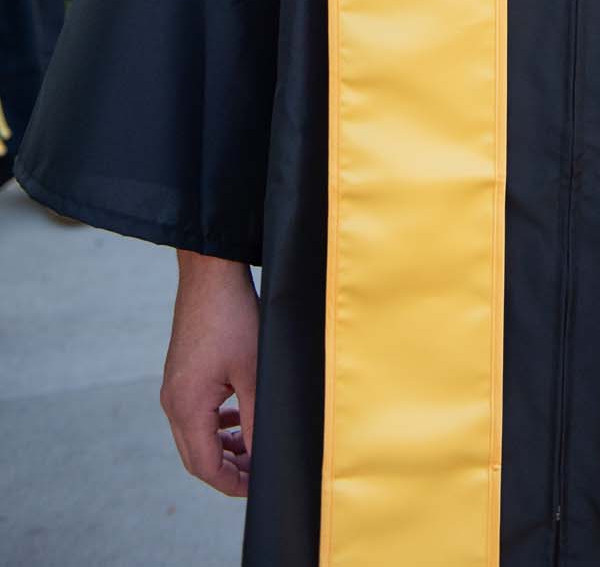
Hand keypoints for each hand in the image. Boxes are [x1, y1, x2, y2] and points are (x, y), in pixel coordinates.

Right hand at [161, 253, 259, 497]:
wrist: (210, 272)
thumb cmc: (233, 316)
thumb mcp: (254, 371)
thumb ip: (257, 418)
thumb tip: (266, 455)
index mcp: (187, 406)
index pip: (205, 466)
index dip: (233, 484)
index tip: (259, 487)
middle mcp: (173, 401)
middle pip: (197, 457)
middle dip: (229, 470)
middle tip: (260, 473)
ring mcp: (174, 387)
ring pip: (196, 436)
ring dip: (223, 447)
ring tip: (254, 448)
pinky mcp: (181, 374)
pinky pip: (196, 414)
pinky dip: (216, 425)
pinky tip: (239, 419)